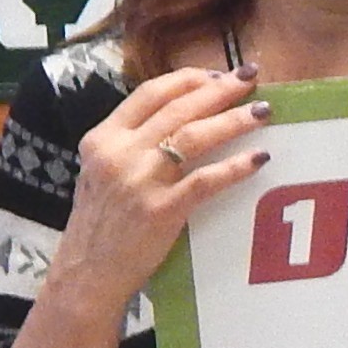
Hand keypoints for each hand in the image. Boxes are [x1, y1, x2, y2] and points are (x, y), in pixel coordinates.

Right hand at [49, 66, 266, 304]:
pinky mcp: (161, 210)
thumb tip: (178, 119)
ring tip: (262, 111)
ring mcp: (140, 180)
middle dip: (220, 89)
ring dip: (233, 119)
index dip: (188, 79)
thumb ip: (129, 144)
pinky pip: (206, 180)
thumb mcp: (99, 172)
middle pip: (178, 108)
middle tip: (251, 78)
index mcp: (102, 138)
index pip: (150, 93)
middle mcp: (120, 152)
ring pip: (194, 136)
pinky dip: (235, 166)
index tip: (217, 74)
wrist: (86, 273)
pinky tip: (258, 158)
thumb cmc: (99, 225)